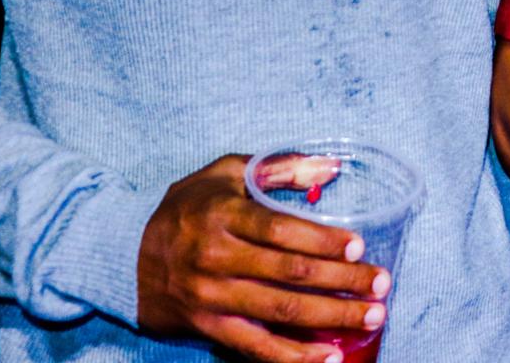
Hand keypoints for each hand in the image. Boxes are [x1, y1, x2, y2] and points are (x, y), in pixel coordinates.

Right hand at [137, 155, 388, 362]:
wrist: (126, 255)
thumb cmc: (189, 206)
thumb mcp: (227, 172)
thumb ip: (279, 168)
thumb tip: (331, 167)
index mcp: (223, 215)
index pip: (281, 230)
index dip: (322, 240)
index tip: (358, 246)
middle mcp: (216, 258)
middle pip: (289, 274)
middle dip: (342, 281)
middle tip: (382, 284)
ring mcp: (212, 298)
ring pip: (279, 311)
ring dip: (330, 318)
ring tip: (371, 317)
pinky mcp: (209, 327)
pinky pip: (255, 348)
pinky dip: (293, 357)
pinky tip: (328, 358)